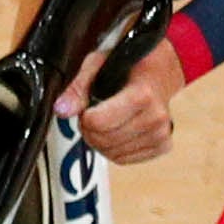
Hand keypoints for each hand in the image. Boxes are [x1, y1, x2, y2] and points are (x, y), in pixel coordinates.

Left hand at [74, 36, 183, 163]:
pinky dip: (113, 149)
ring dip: (100, 141)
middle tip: (95, 114)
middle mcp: (156, 117)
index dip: (84, 116)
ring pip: (112, 153)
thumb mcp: (98, 64)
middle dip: (90, 130)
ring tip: (107, 121)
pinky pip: (124, 159)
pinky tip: (118, 131)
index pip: (98, 123)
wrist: (160, 71)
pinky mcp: (163, 146)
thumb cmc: (128, 66)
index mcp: (142, 95)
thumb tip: (61, 110)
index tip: (88, 107)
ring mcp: (161, 133)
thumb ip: (77, 87)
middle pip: (103, 140)